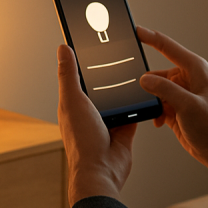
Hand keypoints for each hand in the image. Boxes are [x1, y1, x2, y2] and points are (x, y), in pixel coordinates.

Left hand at [57, 44, 136, 206]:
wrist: (103, 170)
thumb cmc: (82, 140)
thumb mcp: (73, 100)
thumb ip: (69, 75)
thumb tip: (63, 48)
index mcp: (74, 102)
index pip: (78, 73)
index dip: (83, 57)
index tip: (91, 37)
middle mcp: (90, 109)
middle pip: (100, 82)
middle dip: (108, 69)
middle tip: (117, 47)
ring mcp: (108, 118)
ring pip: (119, 94)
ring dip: (124, 86)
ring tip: (131, 66)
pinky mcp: (125, 125)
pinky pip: (134, 108)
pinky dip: (138, 101)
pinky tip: (143, 90)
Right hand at [137, 26, 207, 181]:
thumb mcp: (188, 106)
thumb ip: (165, 89)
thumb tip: (145, 79)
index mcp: (195, 69)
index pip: (168, 47)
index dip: (150, 37)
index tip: (135, 31)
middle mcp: (188, 78)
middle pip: (158, 72)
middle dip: (148, 84)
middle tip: (139, 93)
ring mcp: (182, 93)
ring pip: (155, 90)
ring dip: (152, 101)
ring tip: (157, 113)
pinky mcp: (177, 107)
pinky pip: (158, 103)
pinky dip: (155, 112)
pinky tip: (160, 121)